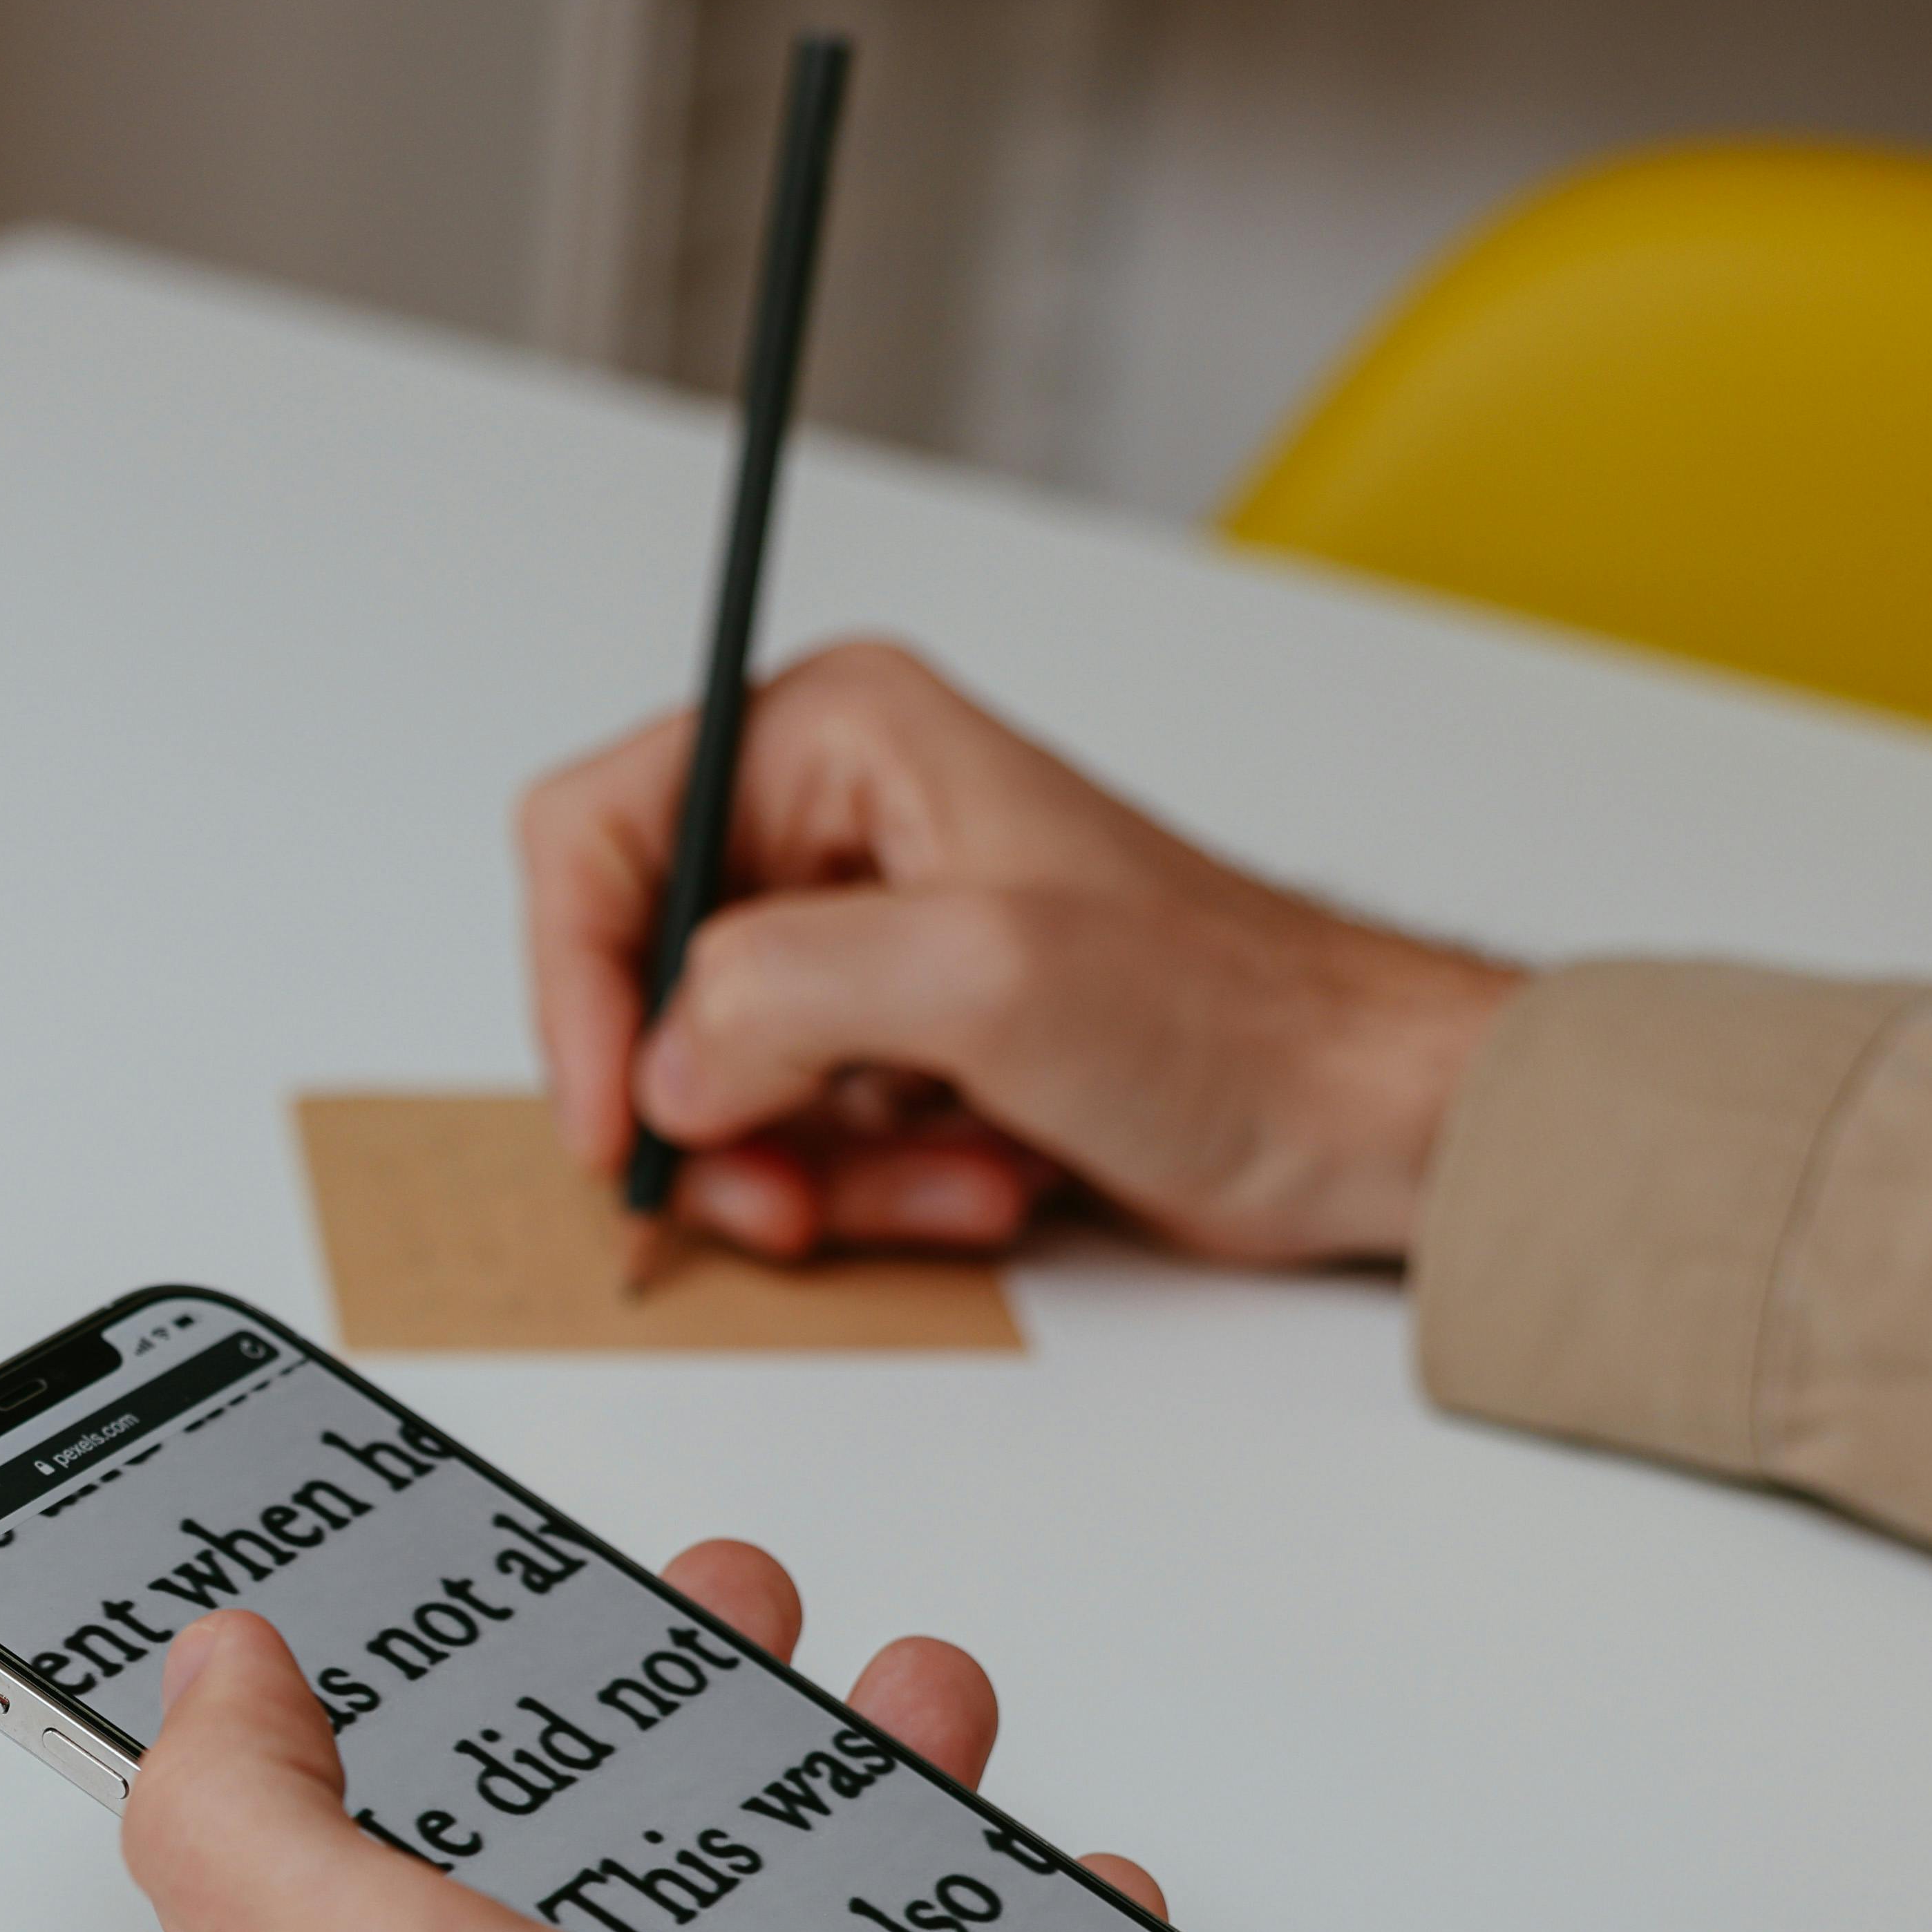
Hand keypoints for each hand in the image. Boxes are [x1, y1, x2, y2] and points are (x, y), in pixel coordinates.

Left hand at [118, 1538, 1164, 1931]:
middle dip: (649, 1716)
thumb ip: (243, 1821)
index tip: (450, 1600)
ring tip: (915, 1710)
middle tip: (731, 1614)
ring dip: (839, 1792)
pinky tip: (1038, 1897)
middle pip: (556, 1873)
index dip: (365, 1716)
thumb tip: (210, 1685)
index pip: (316, 1865)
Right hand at [520, 639, 1518, 1266]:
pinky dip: (871, 1192)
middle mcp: (833, 827)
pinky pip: (796, 1142)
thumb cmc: (1234, 1011)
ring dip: (813, 1171)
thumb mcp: (989, 973)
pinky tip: (983, 1178)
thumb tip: (668, 1067)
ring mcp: (865, 945)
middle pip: (642, 983)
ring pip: (715, 1086)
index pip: (596, 836)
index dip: (573, 985)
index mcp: (836, 738)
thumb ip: (784, 993)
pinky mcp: (899, 1047)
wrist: (1358, 1113)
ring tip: (947, 1175)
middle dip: (713, 1111)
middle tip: (781, 1189)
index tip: (615, 1117)